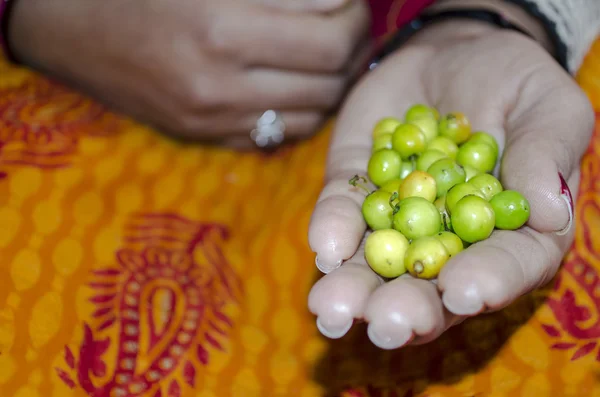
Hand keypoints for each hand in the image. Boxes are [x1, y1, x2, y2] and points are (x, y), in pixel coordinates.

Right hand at [9, 0, 369, 145]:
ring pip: (316, 108)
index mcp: (220, 20)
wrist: (72, 30)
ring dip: (337, 78)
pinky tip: (303, 84)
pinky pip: (283, 133)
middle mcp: (221, 76)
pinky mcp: (208, 136)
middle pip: (331, 69)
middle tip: (353, 21)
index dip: (352, 4)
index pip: (328, 20)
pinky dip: (307, 109)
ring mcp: (215, 116)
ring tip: (334, 52)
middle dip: (356, 39)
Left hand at [308, 20, 594, 347]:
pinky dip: (332, 231)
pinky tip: (324, 247)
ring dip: (354, 289)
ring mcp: (399, 220)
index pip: (508, 265)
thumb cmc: (513, 81)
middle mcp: (452, 239)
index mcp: (513, 230)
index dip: (489, 281)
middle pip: (433, 286)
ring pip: (377, 265)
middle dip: (408, 308)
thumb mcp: (547, 104)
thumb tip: (551, 208)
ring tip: (333, 309)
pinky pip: (343, 217)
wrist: (451, 55)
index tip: (464, 292)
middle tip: (386, 324)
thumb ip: (548, 152)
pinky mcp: (358, 193)